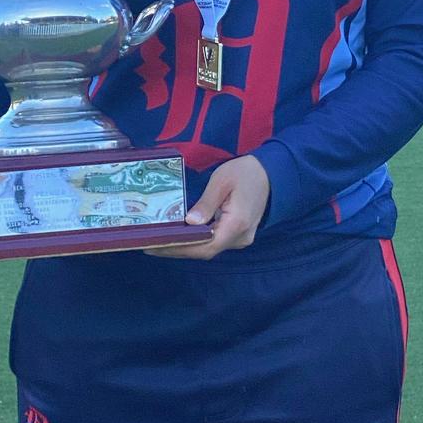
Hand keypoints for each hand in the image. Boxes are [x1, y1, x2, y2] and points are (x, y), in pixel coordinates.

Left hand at [145, 155, 269, 259]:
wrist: (271, 173)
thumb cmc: (245, 172)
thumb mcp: (222, 181)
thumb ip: (206, 203)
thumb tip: (189, 223)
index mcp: (237, 224)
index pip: (205, 246)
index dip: (179, 249)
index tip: (156, 246)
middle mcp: (240, 237)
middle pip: (205, 251)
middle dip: (177, 249)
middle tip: (151, 245)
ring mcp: (241, 238)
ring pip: (210, 248)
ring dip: (186, 247)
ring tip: (160, 241)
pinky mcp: (239, 235)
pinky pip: (215, 242)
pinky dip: (197, 242)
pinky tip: (181, 236)